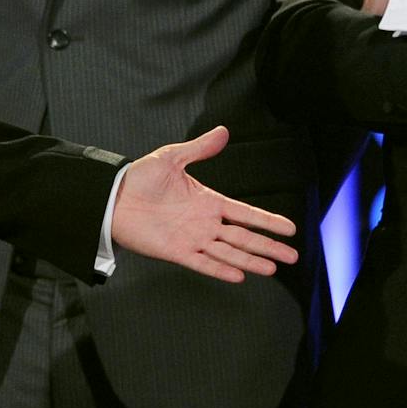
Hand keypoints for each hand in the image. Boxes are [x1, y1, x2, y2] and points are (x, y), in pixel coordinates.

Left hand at [108, 126, 298, 283]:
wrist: (114, 197)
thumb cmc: (140, 177)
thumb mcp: (172, 158)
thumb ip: (199, 148)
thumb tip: (223, 131)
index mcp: (208, 201)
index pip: (246, 213)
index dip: (268, 221)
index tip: (290, 229)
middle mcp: (205, 223)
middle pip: (244, 237)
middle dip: (268, 247)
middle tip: (292, 257)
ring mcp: (192, 238)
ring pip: (228, 252)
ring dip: (250, 261)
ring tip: (272, 269)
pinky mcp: (176, 251)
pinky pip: (202, 262)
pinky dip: (219, 269)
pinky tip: (239, 276)